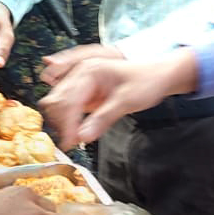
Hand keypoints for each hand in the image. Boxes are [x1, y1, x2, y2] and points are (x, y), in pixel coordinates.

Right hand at [39, 50, 197, 148]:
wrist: (156, 75)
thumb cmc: (146, 81)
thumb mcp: (128, 100)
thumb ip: (104, 118)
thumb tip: (83, 137)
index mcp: (89, 70)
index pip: (68, 99)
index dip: (67, 123)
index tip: (70, 142)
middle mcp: (80, 74)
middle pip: (57, 100)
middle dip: (60, 123)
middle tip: (70, 144)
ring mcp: (80, 83)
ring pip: (57, 104)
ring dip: (61, 122)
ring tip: (72, 140)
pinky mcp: (83, 93)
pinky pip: (66, 107)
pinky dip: (66, 120)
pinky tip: (74, 133)